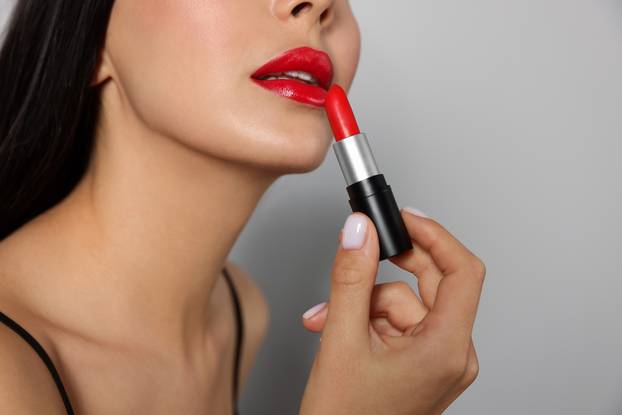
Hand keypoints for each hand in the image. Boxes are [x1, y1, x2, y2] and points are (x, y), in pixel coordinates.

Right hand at [299, 208, 485, 414]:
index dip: (435, 236)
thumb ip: (351, 278)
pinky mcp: (423, 364)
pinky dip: (368, 320)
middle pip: (432, 284)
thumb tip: (360, 231)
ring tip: (330, 319)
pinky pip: (399, 323)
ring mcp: (439, 362)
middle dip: (386, 271)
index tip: (406, 218)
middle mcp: (452, 355)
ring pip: (406, 303)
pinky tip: (340, 330)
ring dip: (365, 303)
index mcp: (446, 350)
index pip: (462, 271)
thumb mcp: (341, 340)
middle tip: (359, 255)